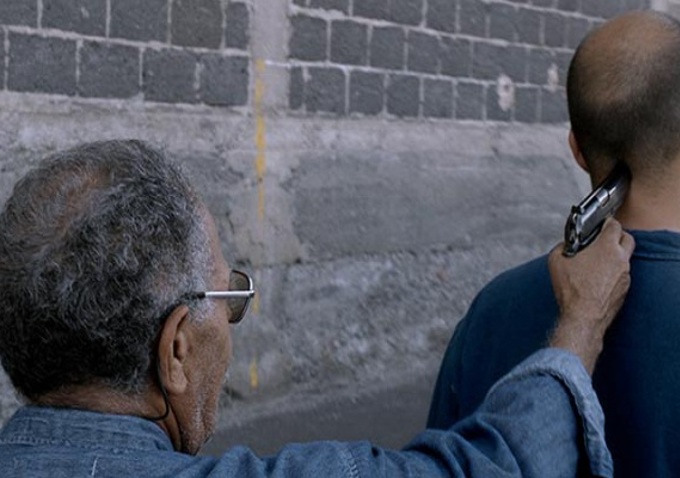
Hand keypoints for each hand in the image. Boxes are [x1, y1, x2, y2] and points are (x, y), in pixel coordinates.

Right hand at [548, 218, 634, 373]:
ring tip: (597, 261)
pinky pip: (622, 275)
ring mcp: (626, 276)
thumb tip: (567, 244)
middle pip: (628, 238)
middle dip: (617, 235)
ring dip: (615, 256)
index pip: (614, 225)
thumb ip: (563, 246)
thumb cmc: (571, 289)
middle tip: (604, 238)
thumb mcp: (556, 260)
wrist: (583, 317)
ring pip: (625, 258)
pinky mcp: (625, 290)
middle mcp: (621, 260)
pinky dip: (613, 273)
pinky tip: (598, 279)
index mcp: (606, 248)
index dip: (606, 222)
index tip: (600, 224)